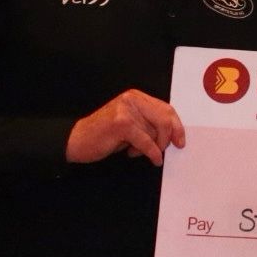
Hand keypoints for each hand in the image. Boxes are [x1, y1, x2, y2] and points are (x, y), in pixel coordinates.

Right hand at [66, 89, 185, 165]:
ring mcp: (126, 110)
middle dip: (168, 137)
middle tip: (167, 149)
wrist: (76, 141)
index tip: (180, 139)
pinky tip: (153, 159)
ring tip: (136, 150)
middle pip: (164, 118)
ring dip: (151, 147)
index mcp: (135, 97)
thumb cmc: (104, 134)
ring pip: (154, 132)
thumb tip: (174, 132)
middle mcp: (131, 99)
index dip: (176, 125)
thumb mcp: (130, 123)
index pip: (165, 108)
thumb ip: (148, 122)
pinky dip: (153, 153)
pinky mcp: (121, 124)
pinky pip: (147, 142)